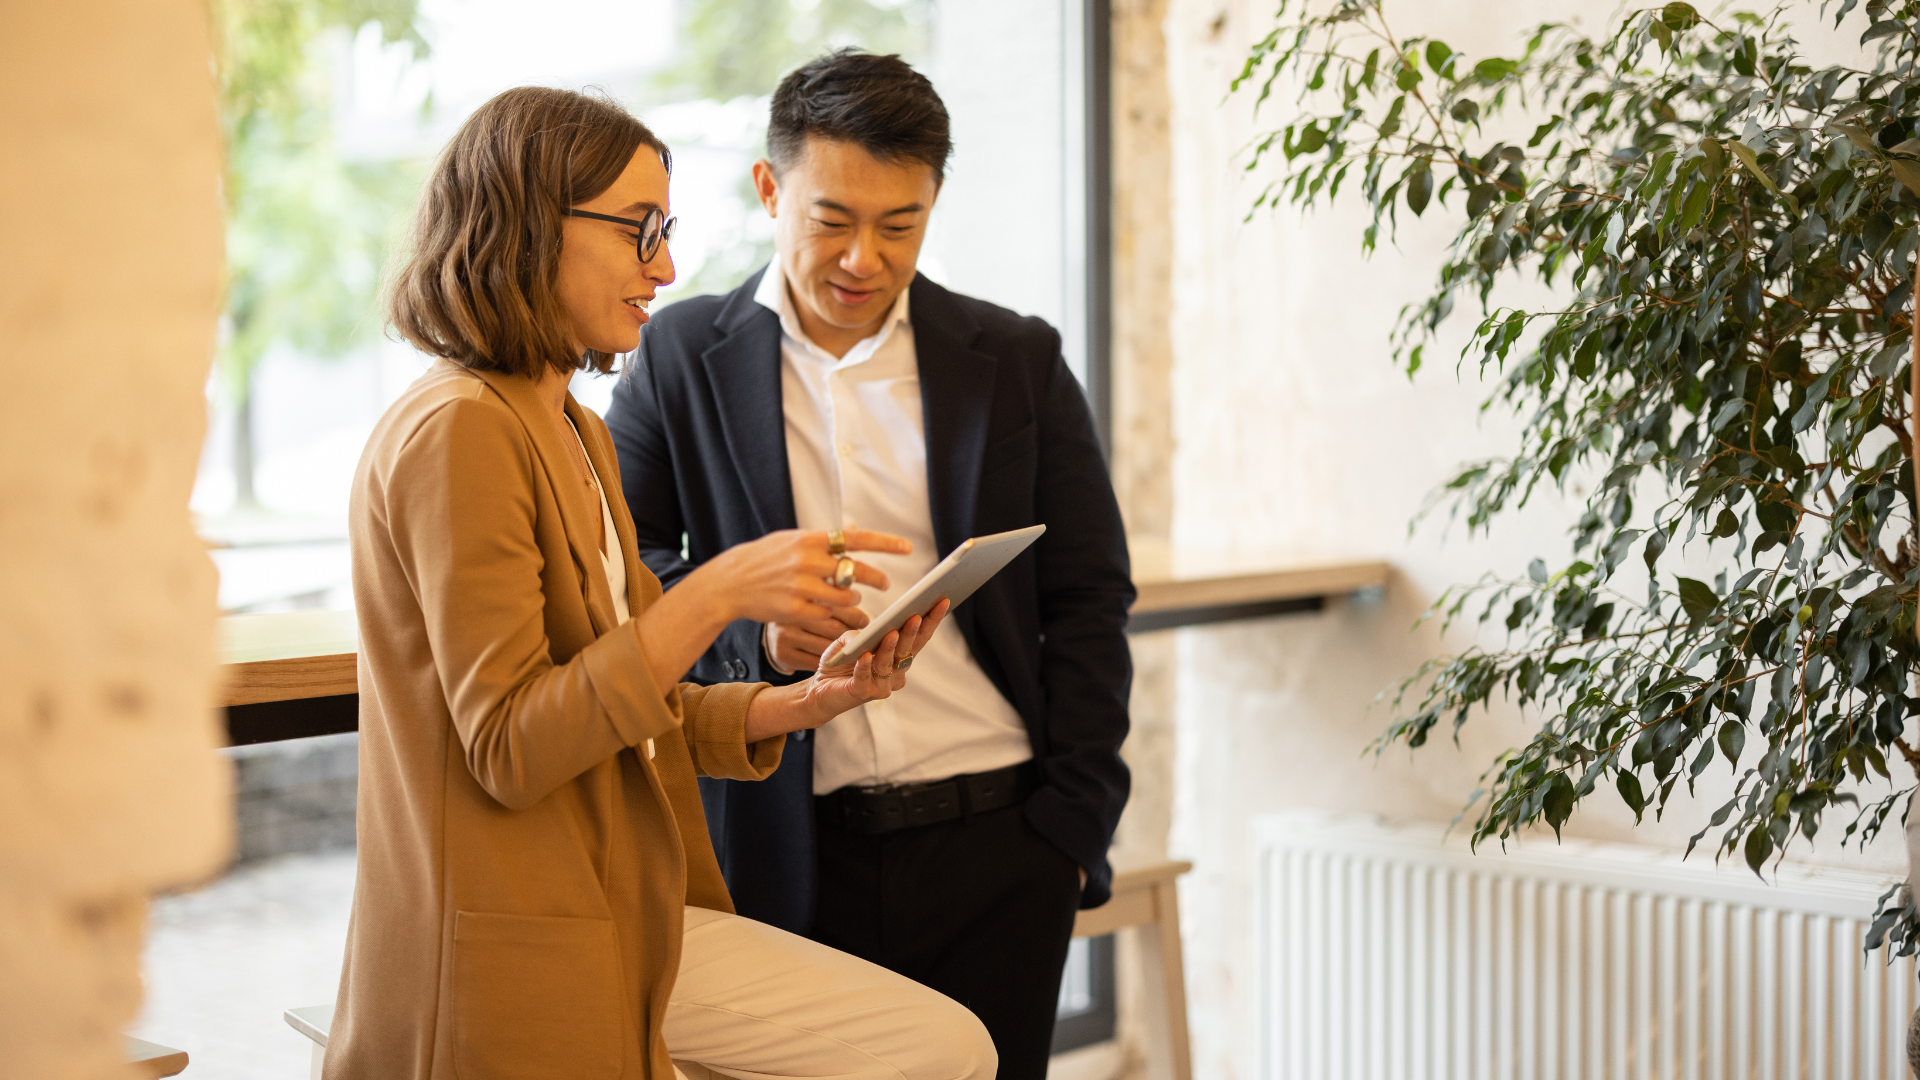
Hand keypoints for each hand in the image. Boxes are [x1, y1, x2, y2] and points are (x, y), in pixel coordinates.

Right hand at [689, 527, 908, 626]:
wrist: (729, 582)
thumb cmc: (763, 559)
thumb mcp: (790, 539)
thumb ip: (822, 539)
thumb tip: (854, 530)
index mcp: (809, 539)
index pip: (856, 539)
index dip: (885, 543)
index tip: (907, 548)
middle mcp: (807, 561)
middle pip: (855, 571)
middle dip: (875, 578)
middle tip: (886, 584)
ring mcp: (801, 587)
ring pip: (845, 598)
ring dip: (853, 602)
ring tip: (851, 601)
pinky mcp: (795, 611)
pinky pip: (827, 617)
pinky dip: (834, 617)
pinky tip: (832, 615)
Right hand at [767, 605, 869, 672]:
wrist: (771, 632)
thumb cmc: (803, 615)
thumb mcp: (816, 600)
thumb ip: (837, 598)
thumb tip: (865, 615)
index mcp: (803, 595)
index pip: (838, 606)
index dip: (856, 616)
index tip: (867, 622)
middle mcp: (793, 613)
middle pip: (833, 628)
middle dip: (852, 636)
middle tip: (863, 639)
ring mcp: (785, 634)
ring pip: (826, 647)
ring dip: (843, 651)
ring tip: (853, 650)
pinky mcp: (783, 653)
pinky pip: (814, 661)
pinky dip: (828, 662)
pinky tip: (835, 660)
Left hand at [795, 599, 951, 725]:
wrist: (819, 690)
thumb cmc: (840, 662)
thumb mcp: (849, 640)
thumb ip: (861, 634)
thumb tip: (872, 630)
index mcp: (898, 658)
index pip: (919, 638)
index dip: (931, 621)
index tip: (942, 601)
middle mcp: (896, 673)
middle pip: (908, 650)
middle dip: (914, 632)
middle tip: (917, 614)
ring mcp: (882, 686)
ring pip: (888, 664)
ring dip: (890, 647)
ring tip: (892, 632)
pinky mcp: (862, 693)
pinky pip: (865, 677)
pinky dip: (865, 666)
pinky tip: (866, 654)